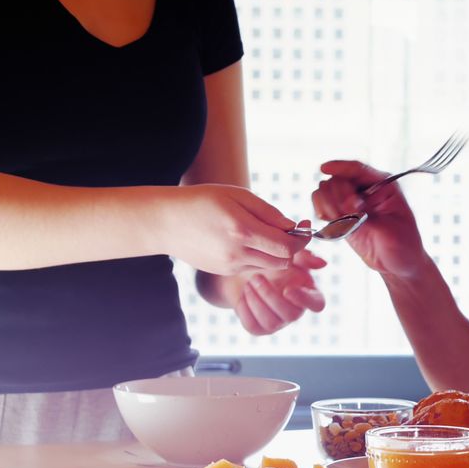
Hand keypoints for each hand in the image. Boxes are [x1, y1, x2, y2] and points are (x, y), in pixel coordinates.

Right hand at [157, 184, 309, 274]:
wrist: (165, 222)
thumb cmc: (201, 201)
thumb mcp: (236, 196)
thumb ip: (267, 212)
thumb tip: (292, 227)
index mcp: (242, 231)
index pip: (287, 246)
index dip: (302, 238)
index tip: (303, 225)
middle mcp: (238, 253)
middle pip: (283, 261)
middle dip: (292, 246)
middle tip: (290, 229)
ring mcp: (230, 266)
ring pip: (270, 266)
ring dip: (276, 252)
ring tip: (267, 232)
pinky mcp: (224, 272)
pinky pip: (253, 267)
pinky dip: (260, 257)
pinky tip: (250, 240)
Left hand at [233, 249, 327, 334]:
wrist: (241, 270)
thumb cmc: (269, 261)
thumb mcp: (286, 255)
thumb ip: (305, 257)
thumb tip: (323, 263)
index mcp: (307, 293)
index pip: (317, 304)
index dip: (305, 300)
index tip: (288, 289)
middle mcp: (295, 310)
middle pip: (291, 315)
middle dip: (271, 296)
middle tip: (256, 277)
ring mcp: (277, 322)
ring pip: (271, 322)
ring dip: (257, 301)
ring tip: (248, 283)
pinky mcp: (259, 328)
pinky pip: (253, 326)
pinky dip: (245, 309)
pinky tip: (243, 295)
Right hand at [313, 161, 426, 276]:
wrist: (400, 264)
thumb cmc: (404, 245)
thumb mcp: (390, 231)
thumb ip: (366, 217)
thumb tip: (346, 205)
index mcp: (383, 186)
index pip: (358, 169)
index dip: (340, 166)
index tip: (324, 168)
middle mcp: (365, 190)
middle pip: (338, 179)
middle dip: (338, 196)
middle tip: (350, 214)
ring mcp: (352, 203)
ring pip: (326, 190)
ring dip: (328, 204)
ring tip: (342, 220)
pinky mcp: (342, 216)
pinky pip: (323, 206)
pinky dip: (322, 212)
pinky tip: (334, 224)